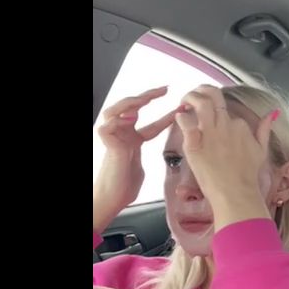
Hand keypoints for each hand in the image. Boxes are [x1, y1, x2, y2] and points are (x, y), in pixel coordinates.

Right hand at [94, 87, 176, 228]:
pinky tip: (131, 117)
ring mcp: (112, 137)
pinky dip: (117, 120)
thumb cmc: (128, 185)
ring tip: (144, 99)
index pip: (151, 122)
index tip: (181, 107)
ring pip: (114, 110)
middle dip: (147, 96)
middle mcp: (121, 134)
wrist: (114, 198)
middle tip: (164, 90)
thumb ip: (157, 154)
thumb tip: (177, 149)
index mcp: (133, 139)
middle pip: (130, 108)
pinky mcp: (106, 144)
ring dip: (130, 103)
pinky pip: (107, 126)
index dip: (166, 115)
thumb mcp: (150, 164)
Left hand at [175, 85, 276, 227]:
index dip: (216, 110)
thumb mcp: (261, 150)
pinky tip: (179, 118)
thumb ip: (264, 130)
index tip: (210, 116)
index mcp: (240, 125)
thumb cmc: (247, 175)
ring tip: (183, 103)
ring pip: (199, 103)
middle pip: (213, 96)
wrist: (236, 193)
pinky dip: (180, 117)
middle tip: (193, 96)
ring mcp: (210, 134)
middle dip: (201, 90)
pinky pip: (186, 122)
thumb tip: (272, 114)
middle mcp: (225, 125)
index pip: (225, 110)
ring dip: (189, 98)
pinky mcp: (195, 144)